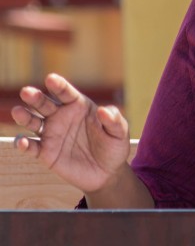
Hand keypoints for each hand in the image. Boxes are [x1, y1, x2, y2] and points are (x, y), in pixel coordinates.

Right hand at [11, 73, 130, 194]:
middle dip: (36, 97)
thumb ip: (114, 120)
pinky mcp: (46, 153)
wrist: (107, 172)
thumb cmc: (114, 146)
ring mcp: (52, 134)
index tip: (51, 79)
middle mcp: (62, 116)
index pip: (67, 93)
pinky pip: (32, 147)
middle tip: (27, 91)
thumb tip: (103, 110)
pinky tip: (22, 142)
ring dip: (25, 117)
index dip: (59, 85)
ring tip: (18, 111)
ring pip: (34, 122)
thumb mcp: (120, 132)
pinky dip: (24, 144)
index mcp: (80, 106)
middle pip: (46, 104)